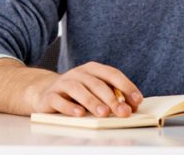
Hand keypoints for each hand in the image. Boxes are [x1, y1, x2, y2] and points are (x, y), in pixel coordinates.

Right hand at [28, 61, 142, 117]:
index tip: (137, 100)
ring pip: (79, 90)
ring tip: (103, 113)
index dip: (126, 86)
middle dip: (112, 99)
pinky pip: (60, 100)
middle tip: (123, 112)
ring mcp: (63, 83)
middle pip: (97, 84)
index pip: (112, 74)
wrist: (46, 93)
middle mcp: (79, 73)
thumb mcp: (95, 91)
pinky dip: (70, 107)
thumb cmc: (77, 94)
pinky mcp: (50, 96)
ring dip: (92, 102)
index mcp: (93, 69)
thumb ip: (112, 96)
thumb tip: (131, 107)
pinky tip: (80, 114)